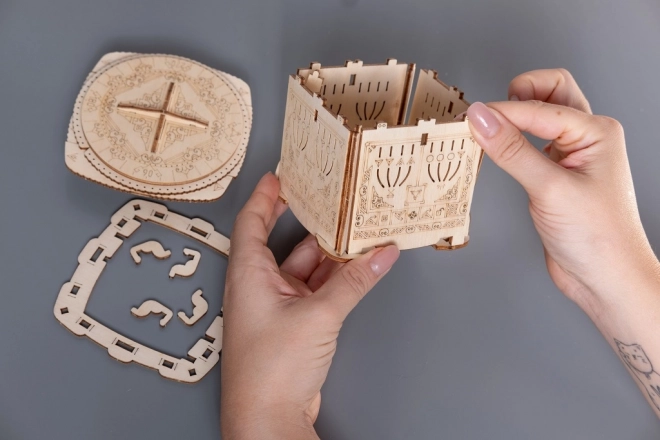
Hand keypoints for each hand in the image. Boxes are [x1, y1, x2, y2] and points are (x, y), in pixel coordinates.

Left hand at [220, 173, 399, 439]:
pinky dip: (335, 280)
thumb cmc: (271, 369)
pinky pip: (315, 291)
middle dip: (307, 222)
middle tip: (329, 198)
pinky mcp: (294, 325)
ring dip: (329, 254)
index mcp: (248, 275)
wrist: (269, 417)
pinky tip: (357, 267)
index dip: (264, 197)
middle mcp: (259, 287)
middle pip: (283, 243)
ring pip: (305, 268)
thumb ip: (352, 282)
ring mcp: (277, 307)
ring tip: (356, 230)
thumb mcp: (317, 316)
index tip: (279, 176)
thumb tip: (380, 254)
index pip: (251, 223)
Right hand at [466, 69, 658, 311]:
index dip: (502, 112)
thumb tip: (482, 118)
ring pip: (540, 116)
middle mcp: (586, 138)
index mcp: (596, 132)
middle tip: (486, 112)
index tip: (469, 120)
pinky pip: (530, 144)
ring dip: (514, 116)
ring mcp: (571, 156)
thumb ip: (512, 151)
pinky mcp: (555, 175)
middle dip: (517, 94)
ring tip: (484, 128)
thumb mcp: (549, 188)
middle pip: (550, 93)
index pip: (539, 108)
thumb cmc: (598, 237)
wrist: (607, 278)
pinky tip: (494, 150)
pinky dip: (510, 141)